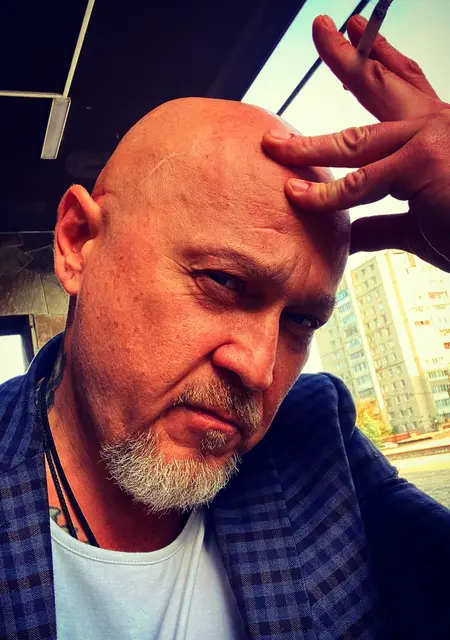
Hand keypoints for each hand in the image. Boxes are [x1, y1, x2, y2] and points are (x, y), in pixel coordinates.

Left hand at [262, 14, 449, 272]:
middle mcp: (433, 125)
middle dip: (347, 57)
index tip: (358, 32)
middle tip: (321, 28)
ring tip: (273, 144)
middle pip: (382, 83)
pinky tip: (297, 196)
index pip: (404, 84)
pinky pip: (359, 181)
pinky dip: (326, 195)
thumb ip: (382, 224)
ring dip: (308, 144)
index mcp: (434, 133)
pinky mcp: (421, 163)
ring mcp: (427, 139)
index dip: (382, 57)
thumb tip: (351, 233)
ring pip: (353, 139)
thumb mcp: (417, 224)